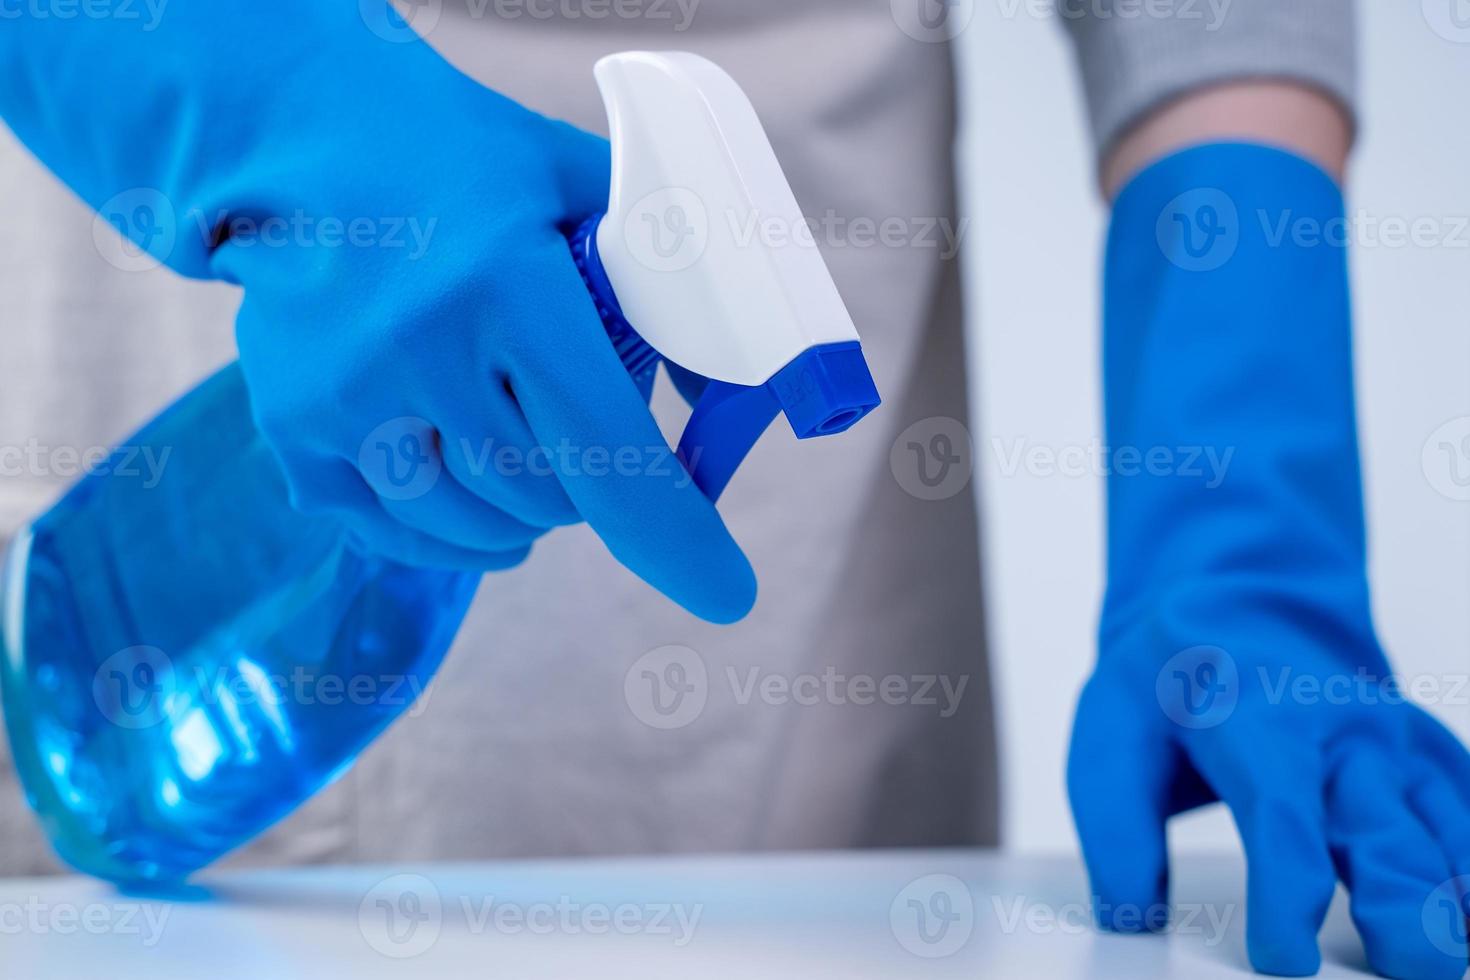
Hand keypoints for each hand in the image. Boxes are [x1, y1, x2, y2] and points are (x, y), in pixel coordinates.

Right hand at [0, 2, 755, 621]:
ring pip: (471, 525)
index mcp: (506, 281)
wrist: (292, 134)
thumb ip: (658, 274)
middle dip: (589, 493)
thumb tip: (720, 397)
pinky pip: (393, 532)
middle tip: (589, 446)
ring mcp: (344, 395)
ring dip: (523, 519)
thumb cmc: (456, 153)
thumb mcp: (574, 181)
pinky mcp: (293, 427)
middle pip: (543, 496)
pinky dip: (452, 543)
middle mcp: (419, 346)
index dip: (672, 533)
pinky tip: (483, 527)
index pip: (606, 443)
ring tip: (534, 478)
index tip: (726, 593)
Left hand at [1070, 622, 1469, 978]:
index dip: (1288, 890)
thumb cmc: (1175, 674)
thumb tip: (1132, 909)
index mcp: (1257, 717)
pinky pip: (1469, 809)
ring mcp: (1396, 744)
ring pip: (1445, 826)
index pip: (1280, 812)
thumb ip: (1115, 822)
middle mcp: (1342, 731)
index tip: (1286, 959)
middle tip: (1411, 968)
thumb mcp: (1113, 726)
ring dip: (1452, 895)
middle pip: (1384, 829)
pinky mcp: (1428, 758)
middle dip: (1405, 906)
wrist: (1242, 599)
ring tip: (1448, 953)